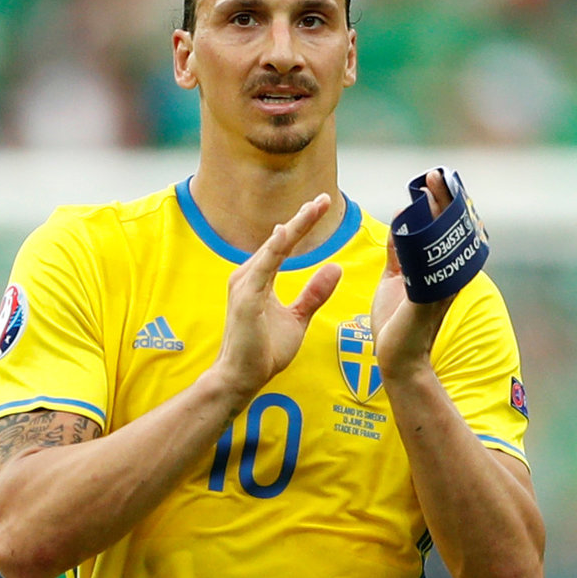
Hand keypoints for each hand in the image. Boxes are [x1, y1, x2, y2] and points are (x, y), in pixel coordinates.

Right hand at [212, 194, 342, 399]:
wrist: (242, 378)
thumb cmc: (264, 350)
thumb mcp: (298, 318)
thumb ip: (314, 293)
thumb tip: (334, 268)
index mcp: (258, 278)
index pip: (283, 245)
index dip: (302, 224)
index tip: (321, 205)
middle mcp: (248, 275)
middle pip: (278, 240)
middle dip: (302, 218)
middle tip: (324, 198)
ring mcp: (244, 284)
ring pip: (273, 248)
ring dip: (293, 227)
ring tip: (314, 208)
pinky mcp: (245, 297)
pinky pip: (264, 267)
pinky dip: (275, 248)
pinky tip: (286, 232)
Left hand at [372, 170, 456, 381]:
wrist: (397, 359)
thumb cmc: (397, 323)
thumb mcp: (396, 279)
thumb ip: (399, 252)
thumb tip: (401, 218)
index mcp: (437, 269)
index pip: (443, 230)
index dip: (440, 204)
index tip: (432, 179)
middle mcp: (445, 275)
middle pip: (449, 230)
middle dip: (442, 200)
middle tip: (434, 175)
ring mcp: (439, 286)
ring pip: (442, 241)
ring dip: (436, 212)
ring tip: (430, 187)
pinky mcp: (426, 298)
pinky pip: (426, 263)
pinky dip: (422, 241)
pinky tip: (415, 219)